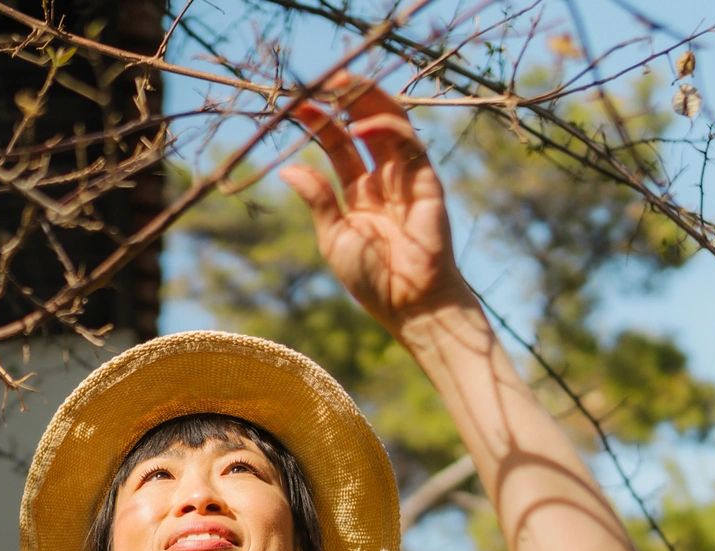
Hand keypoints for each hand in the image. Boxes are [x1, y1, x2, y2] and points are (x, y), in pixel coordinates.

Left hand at [279, 72, 471, 330]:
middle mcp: (383, 180)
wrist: (410, 304)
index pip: (340, 145)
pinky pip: (410, 145)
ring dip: (368, 101)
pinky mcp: (427, 183)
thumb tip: (287, 168)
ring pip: (391, 125)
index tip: (295, 106)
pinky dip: (387, 129)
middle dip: (345, 101)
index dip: (320, 123)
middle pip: (365, 126)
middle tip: (321, 82)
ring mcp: (407, 178)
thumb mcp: (333, 236)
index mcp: (359, 194)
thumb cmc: (372, 280)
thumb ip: (318, 199)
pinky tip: (361, 126)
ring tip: (342, 86)